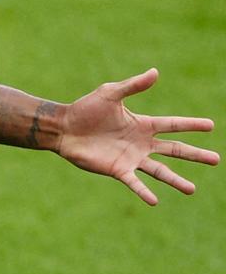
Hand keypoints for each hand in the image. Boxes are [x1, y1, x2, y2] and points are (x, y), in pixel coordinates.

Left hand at [58, 68, 217, 204]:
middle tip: (216, 160)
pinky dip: (144, 191)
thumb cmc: (85, 109)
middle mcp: (141, 143)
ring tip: (192, 189)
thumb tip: (155, 72)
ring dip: (175, 180)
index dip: (191, 125)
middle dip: (194, 155)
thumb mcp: (110, 93)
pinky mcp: (117, 170)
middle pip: (174, 150)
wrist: (63, 127)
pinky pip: (134, 182)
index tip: (212, 125)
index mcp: (142, 124)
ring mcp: (131, 158)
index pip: (173, 125)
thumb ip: (133, 86)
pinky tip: (154, 201)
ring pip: (159, 171)